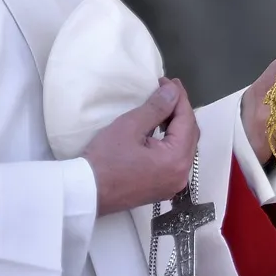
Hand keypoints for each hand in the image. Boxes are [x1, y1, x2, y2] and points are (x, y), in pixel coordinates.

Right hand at [82, 77, 199, 216]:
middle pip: (190, 134)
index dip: (179, 98)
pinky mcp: (164, 188)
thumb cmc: (104, 159)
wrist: (85, 194)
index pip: (187, 120)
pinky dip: (172, 141)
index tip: (168, 81)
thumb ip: (156, 107)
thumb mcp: (129, 127)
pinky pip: (176, 159)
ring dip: (177, 126)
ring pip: (184, 146)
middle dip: (180, 110)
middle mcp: (182, 174)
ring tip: (165, 106)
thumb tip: (174, 91)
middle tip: (167, 91)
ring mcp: (174, 183)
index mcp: (176, 159)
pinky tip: (162, 129)